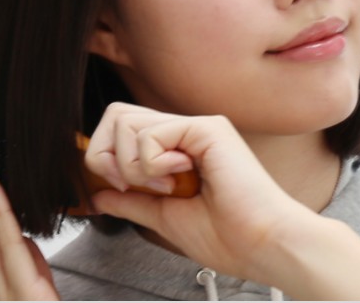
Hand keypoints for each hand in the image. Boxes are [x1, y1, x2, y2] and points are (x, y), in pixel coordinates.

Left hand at [84, 103, 309, 281]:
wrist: (261, 244)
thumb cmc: (228, 236)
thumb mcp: (164, 217)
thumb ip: (132, 201)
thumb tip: (98, 195)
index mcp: (177, 148)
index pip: (122, 128)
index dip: (106, 157)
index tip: (122, 188)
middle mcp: (186, 131)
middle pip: (117, 116)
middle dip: (108, 156)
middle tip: (134, 185)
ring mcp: (196, 126)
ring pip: (127, 122)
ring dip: (133, 165)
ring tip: (166, 187)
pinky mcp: (207, 128)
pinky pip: (152, 134)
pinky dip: (152, 164)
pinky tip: (179, 179)